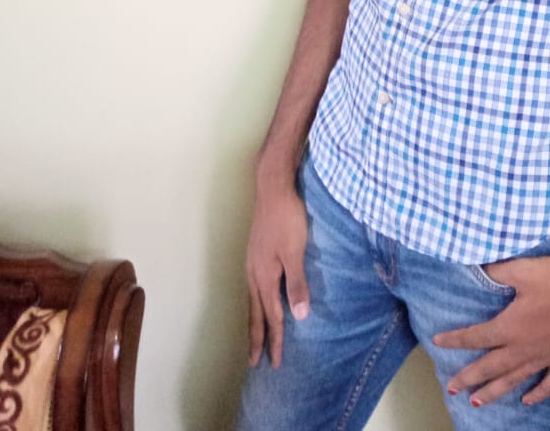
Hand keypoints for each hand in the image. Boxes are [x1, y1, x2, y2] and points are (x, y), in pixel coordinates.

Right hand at [245, 175, 309, 367]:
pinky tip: (258, 300)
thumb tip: (298, 317)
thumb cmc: (287, 218)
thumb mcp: (295, 252)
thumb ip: (297, 284)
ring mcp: (252, 262)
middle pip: (255, 313)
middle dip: (257, 338)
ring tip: (254, 339)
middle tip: (255, 363)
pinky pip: (252, 288)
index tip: (277, 363)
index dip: (276, 340)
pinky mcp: (255, 253)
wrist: (273, 187)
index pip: (271, 316)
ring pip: (251, 301)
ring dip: (253, 322)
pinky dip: (254, 303)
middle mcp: (254, 273)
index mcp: (264, 276)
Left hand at [433, 255, 549, 407]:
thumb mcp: (523, 270)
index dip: (455, 339)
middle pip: (489, 367)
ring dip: (494, 392)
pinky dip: (537, 394)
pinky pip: (548, 383)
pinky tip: (528, 400)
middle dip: (468, 378)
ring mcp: (543, 358)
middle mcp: (522, 349)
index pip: (475, 336)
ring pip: (513, 380)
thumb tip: (479, 269)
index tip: (438, 342)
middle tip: (452, 388)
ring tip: (477, 402)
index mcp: (509, 327)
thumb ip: (498, 272)